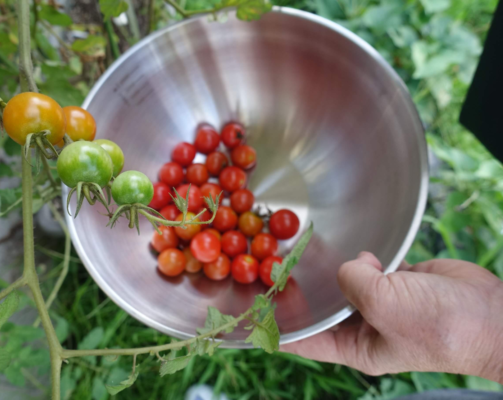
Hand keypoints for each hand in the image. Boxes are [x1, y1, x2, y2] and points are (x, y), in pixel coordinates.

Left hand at [280, 252, 502, 382]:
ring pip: (345, 283)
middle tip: (272, 266)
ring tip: (304, 249)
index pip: (304, 340)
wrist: (489, 314)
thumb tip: (347, 265)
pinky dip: (362, 258)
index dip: (277, 327)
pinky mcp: (397, 282)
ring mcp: (381, 304)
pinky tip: (355, 248)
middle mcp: (363, 327)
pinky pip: (369, 268)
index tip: (250, 313)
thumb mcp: (383, 306)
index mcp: (354, 347)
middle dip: (302, 289)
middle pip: (322, 307)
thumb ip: (352, 282)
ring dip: (333, 268)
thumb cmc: (438, 325)